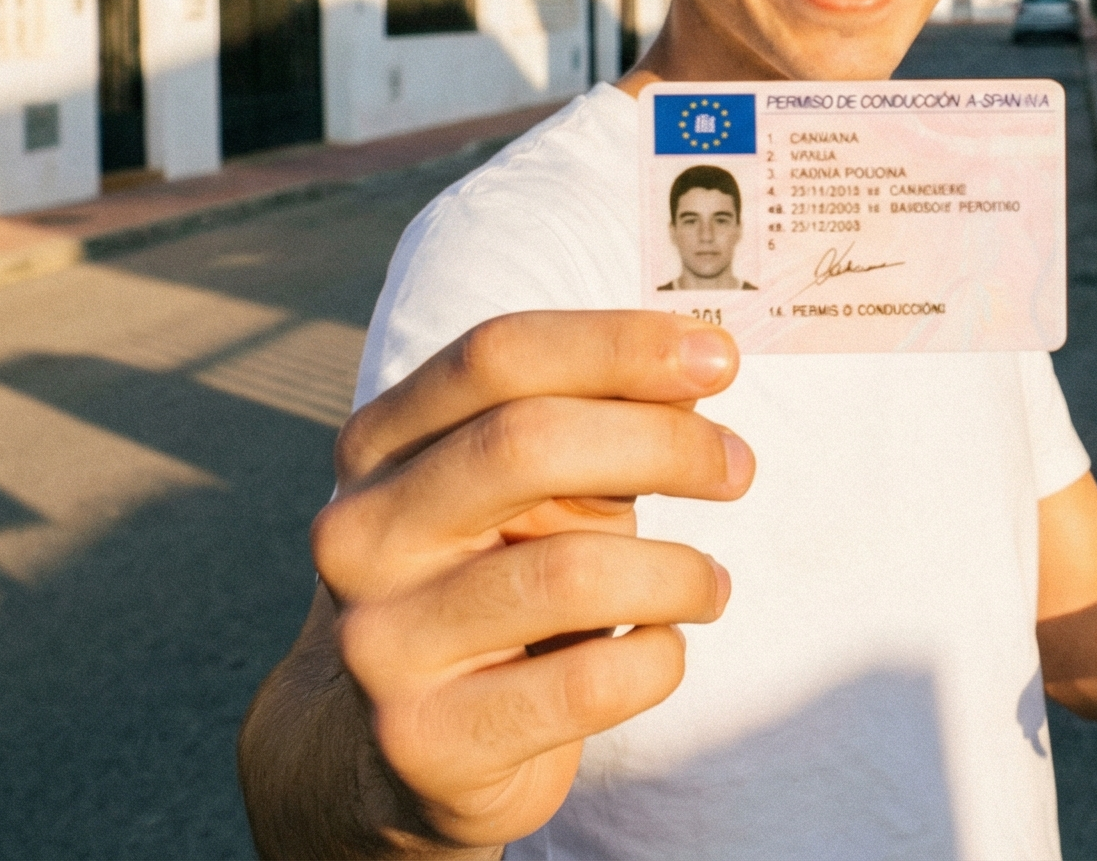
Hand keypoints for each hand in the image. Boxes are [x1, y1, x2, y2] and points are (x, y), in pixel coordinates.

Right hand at [292, 311, 753, 849]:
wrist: (407, 751)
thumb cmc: (499, 583)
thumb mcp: (532, 494)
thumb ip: (595, 423)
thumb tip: (699, 365)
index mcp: (377, 446)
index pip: (495, 357)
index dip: (616, 344)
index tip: (718, 356)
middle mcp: (358, 534)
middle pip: (524, 444)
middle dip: (662, 442)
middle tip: (738, 467)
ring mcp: (381, 642)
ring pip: (571, 572)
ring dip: (677, 572)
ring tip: (708, 585)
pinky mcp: (428, 741)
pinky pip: (588, 685)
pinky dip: (657, 661)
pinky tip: (662, 652)